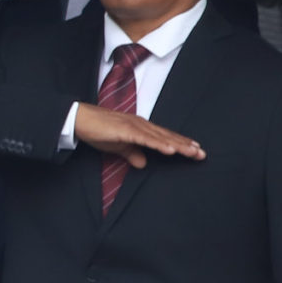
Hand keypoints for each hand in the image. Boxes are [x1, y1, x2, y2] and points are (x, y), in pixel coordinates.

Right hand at [72, 103, 204, 169]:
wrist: (79, 119)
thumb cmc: (97, 130)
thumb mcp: (117, 146)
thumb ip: (131, 154)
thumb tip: (143, 163)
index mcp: (140, 128)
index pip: (164, 137)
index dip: (180, 143)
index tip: (195, 150)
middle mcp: (141, 125)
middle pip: (167, 136)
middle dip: (185, 145)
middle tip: (202, 154)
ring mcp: (134, 126)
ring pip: (161, 138)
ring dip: (178, 145)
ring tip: (193, 152)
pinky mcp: (126, 130)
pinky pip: (146, 139)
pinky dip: (160, 144)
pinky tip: (171, 150)